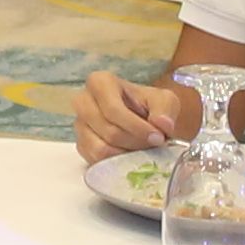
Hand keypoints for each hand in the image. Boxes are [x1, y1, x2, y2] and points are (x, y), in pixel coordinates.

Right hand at [71, 65, 202, 165]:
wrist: (142, 118)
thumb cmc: (149, 105)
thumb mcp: (164, 100)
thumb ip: (165, 109)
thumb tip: (162, 124)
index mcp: (100, 82)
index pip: (113, 110)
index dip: (137, 127)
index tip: (158, 137)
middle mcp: (83, 101)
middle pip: (109, 131)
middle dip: (135, 142)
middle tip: (153, 145)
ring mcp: (80, 124)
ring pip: (101, 149)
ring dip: (127, 154)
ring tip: (143, 150)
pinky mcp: (81, 144)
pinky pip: (96, 160)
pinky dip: (116, 162)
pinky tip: (130, 155)